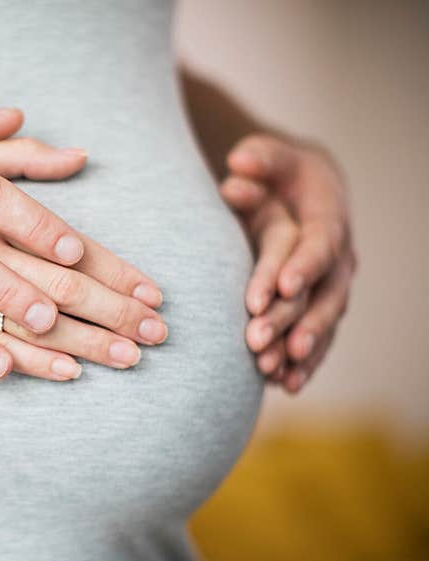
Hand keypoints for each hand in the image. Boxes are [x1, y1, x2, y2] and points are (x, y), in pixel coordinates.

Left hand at [220, 133, 355, 392]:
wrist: (304, 193)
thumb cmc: (281, 173)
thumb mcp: (272, 158)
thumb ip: (259, 160)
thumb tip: (237, 166)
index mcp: (329, 221)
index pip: (319, 245)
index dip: (301, 266)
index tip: (279, 289)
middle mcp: (339, 258)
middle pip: (319, 294)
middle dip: (289, 320)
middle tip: (257, 342)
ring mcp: (332, 286)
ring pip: (320, 323)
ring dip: (297, 349)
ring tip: (271, 372)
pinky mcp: (321, 307)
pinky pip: (318, 338)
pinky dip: (304, 363)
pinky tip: (285, 386)